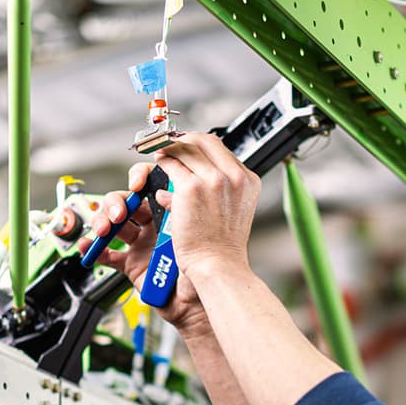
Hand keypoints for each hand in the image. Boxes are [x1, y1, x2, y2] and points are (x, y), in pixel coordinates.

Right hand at [90, 161, 210, 335]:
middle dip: (116, 202)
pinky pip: (107, 254)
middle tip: (120, 213)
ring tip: (105, 230)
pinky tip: (88, 246)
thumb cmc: (204, 268)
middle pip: (125, 202)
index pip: (150, 185)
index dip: (139, 178)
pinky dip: (94, 249)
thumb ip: (178, 206)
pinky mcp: (130, 265)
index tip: (136, 182)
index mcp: (170, 212)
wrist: (198, 303)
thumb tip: (161, 192)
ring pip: (112, 224)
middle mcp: (153, 225)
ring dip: (102, 221)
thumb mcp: (195, 229)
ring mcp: (140, 245)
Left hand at [150, 132, 260, 279]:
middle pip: (204, 141)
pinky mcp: (191, 187)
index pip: (221, 149)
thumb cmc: (223, 247)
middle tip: (170, 143)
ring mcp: (213, 180)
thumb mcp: (234, 211)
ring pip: (185, 149)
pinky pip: (171, 164)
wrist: (219, 265)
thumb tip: (194, 175)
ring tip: (161, 153)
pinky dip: (162, 161)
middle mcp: (234, 176)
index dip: (200, 144)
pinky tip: (157, 164)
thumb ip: (220, 190)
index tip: (187, 145)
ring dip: (170, 148)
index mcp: (248, 180)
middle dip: (184, 139)